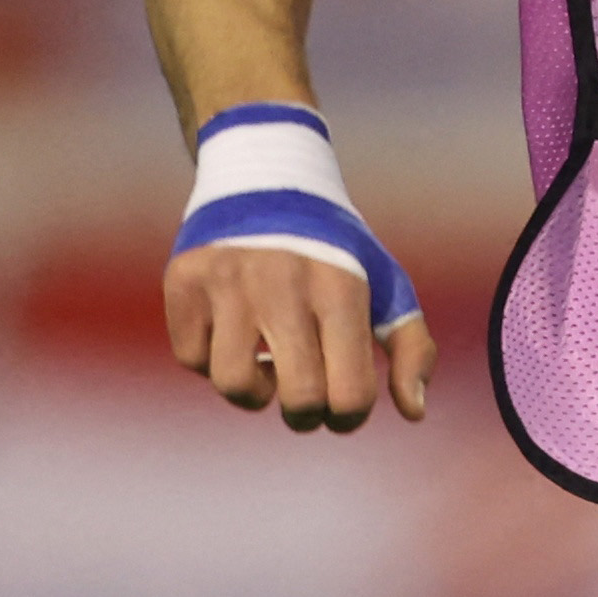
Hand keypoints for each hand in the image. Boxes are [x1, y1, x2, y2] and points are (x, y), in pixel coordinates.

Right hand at [166, 241, 433, 432]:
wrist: (266, 179)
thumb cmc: (336, 251)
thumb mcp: (387, 286)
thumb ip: (411, 349)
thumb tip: (413, 412)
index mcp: (341, 288)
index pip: (350, 393)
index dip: (348, 417)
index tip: (342, 403)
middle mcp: (283, 282)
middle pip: (297, 399)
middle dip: (305, 416)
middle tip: (305, 398)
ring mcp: (227, 280)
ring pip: (234, 384)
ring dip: (253, 392)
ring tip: (266, 363)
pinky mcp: (184, 280)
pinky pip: (192, 358)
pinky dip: (211, 359)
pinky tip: (231, 332)